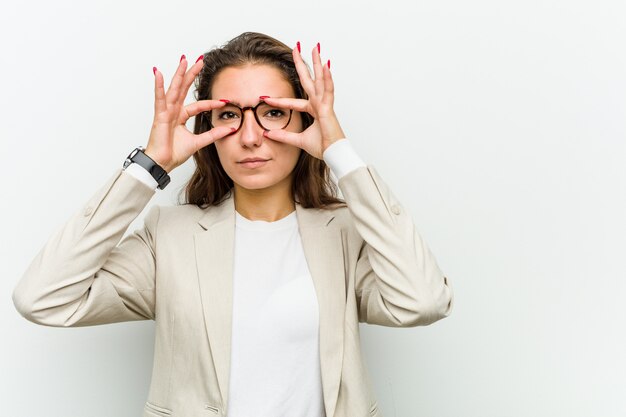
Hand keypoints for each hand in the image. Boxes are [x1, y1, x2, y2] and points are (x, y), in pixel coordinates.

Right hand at [144, 55, 234, 172]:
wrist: (163, 163)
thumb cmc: (174, 153)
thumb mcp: (199, 142)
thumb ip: (213, 135)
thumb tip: (230, 129)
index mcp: (181, 116)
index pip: (198, 105)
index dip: (211, 103)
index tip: (225, 100)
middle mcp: (173, 111)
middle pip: (184, 89)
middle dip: (192, 74)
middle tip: (200, 60)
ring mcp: (165, 112)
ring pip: (174, 89)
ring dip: (179, 74)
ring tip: (184, 60)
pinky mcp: (159, 116)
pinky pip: (160, 99)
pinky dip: (158, 86)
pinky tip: (158, 73)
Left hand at [262, 43, 345, 159]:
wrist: (333, 154)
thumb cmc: (322, 147)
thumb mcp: (298, 140)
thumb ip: (284, 136)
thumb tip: (268, 134)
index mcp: (312, 110)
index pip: (292, 101)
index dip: (278, 100)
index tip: (264, 97)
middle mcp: (318, 104)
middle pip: (308, 80)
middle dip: (302, 64)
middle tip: (297, 48)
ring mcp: (324, 104)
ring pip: (319, 79)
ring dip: (317, 63)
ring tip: (315, 48)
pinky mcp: (329, 108)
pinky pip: (328, 90)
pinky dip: (327, 78)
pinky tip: (325, 66)